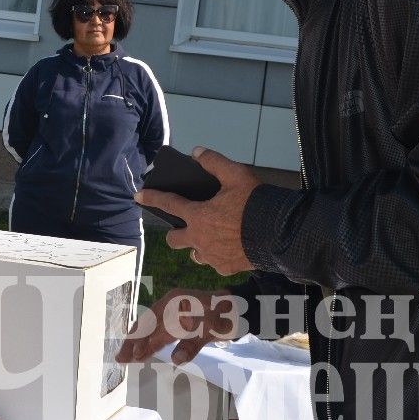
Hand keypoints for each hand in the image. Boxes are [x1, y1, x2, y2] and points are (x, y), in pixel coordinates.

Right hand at [116, 287, 242, 364]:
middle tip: (120, 359)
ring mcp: (173, 314)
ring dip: (140, 344)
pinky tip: (144, 354)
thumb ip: (192, 344)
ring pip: (151, 330)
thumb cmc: (226, 316)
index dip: (141, 338)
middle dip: (133, 342)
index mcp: (174, 302)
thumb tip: (175, 360)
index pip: (151, 320)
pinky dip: (151, 344)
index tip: (134, 354)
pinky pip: (160, 334)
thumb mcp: (211, 330)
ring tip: (127, 359)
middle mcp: (170, 306)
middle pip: (146, 324)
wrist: (241, 309)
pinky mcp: (178, 324)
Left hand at [135, 147, 257, 275]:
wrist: (279, 234)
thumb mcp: (236, 175)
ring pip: (194, 254)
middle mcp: (199, 239)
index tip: (138, 196)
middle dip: (175, 233)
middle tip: (186, 224)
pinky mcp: (226, 268)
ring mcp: (212, 256)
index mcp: (198, 215)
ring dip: (198, 245)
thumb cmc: (256, 203)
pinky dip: (218, 256)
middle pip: (174, 240)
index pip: (167, 203)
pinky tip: (228, 248)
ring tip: (211, 237)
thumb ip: (214, 162)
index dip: (151, 198)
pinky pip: (214, 264)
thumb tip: (197, 151)